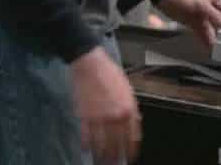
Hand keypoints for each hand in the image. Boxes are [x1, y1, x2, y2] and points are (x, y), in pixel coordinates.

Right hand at [70, 47, 140, 163]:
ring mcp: (100, 118)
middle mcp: (116, 117)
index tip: (130, 157)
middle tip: (115, 163)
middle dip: (116, 156)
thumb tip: (135, 121)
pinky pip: (87, 136)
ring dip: (102, 155)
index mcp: (129, 109)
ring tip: (101, 161)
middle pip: (117, 144)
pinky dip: (87, 145)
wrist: (91, 66)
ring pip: (101, 144)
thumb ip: (132, 108)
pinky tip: (87, 150)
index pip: (132, 137)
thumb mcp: (128, 90)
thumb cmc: (111, 74)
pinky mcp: (85, 117)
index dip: (131, 149)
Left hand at [157, 0, 220, 48]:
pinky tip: (206, 44)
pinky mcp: (190, 20)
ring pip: (207, 28)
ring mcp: (199, 14)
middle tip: (220, 44)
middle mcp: (207, 6)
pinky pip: (199, 30)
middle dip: (218, 33)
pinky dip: (202, 37)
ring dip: (210, 37)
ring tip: (213, 46)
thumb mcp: (201, 5)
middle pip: (216, 22)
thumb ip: (215, 15)